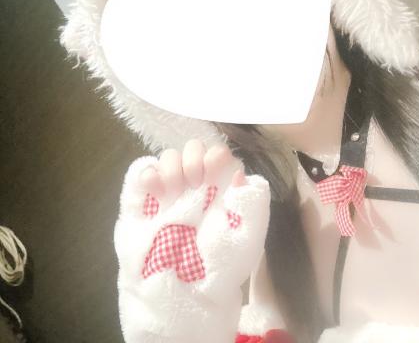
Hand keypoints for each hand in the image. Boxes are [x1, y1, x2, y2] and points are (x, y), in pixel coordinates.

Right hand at [114, 140, 270, 340]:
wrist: (184, 295)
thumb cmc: (220, 267)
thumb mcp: (247, 236)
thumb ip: (252, 202)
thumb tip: (239, 173)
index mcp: (222, 190)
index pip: (219, 155)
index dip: (217, 156)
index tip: (214, 172)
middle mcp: (195, 187)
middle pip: (193, 149)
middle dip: (193, 157)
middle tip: (195, 182)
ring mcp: (169, 193)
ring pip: (169, 157)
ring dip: (172, 165)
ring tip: (176, 190)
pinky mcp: (143, 202)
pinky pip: (141, 172)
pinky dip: (147, 173)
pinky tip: (155, 189)